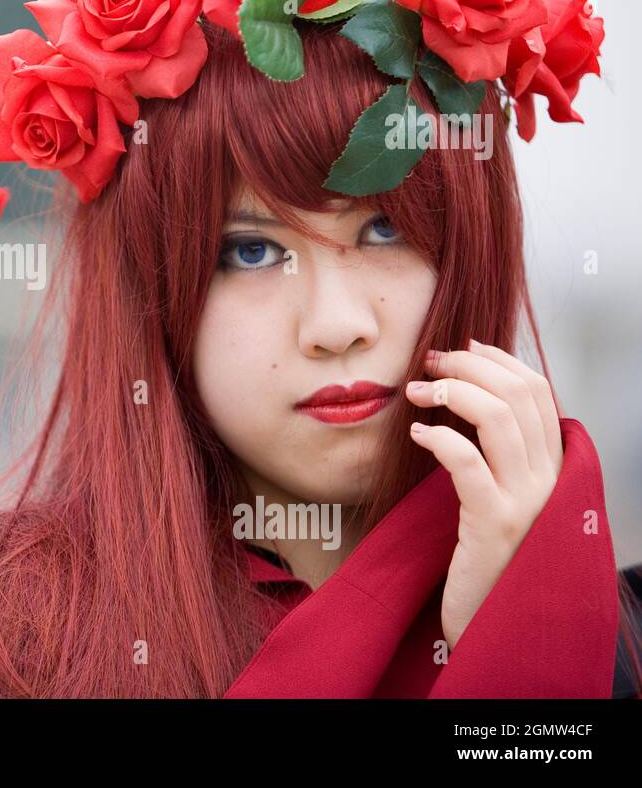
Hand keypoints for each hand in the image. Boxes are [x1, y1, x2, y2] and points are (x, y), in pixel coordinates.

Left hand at [405, 339, 562, 651]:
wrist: (490, 619)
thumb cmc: (482, 551)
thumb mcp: (495, 493)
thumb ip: (492, 451)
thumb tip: (460, 394)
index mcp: (551, 466)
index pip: (538, 390)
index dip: (498, 360)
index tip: (461, 348)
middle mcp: (548, 479)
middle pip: (517, 395)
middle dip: (469, 366)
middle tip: (428, 362)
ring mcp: (525, 501)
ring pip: (497, 419)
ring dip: (450, 392)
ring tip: (415, 391)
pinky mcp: (494, 524)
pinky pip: (468, 463)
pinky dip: (439, 438)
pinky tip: (416, 434)